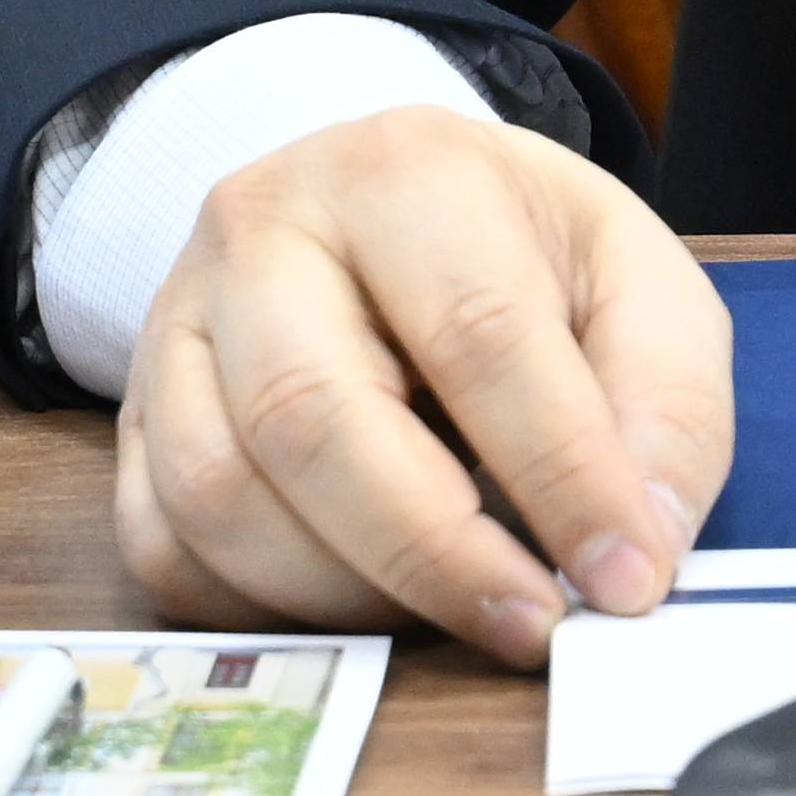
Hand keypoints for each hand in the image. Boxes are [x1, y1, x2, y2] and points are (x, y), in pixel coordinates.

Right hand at [111, 106, 736, 666]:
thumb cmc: (516, 251)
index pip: (476, 333)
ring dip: (347, 592)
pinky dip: (258, 609)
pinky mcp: (133, 416)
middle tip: (533, 625)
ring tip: (454, 607)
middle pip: (315, 418)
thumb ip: (662, 401)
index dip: (559, 472)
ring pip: (221, 495)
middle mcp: (265, 228)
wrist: (383, 208)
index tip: (624, 579)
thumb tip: (642, 548)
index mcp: (407, 170)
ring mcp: (177, 323)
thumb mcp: (632, 278)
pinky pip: (161, 547)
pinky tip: (356, 604)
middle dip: (437, 554)